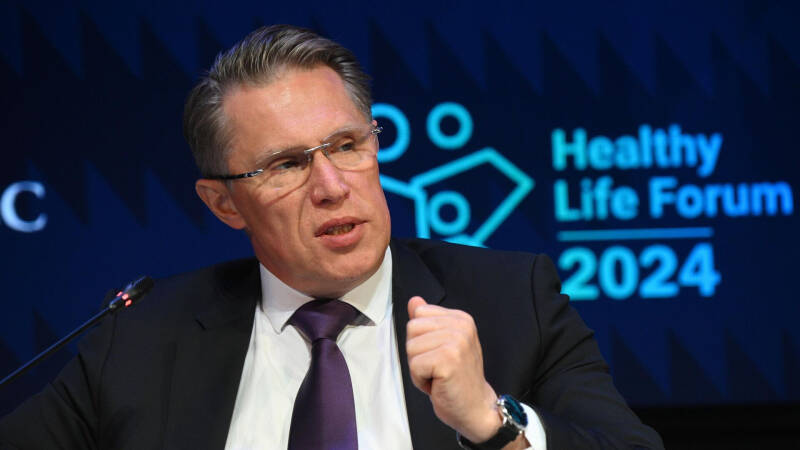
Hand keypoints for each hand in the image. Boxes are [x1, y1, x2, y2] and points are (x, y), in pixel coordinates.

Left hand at [406, 296, 501, 442]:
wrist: (476, 407)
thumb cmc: (457, 379)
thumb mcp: (443, 344)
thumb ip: (428, 321)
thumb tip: (414, 301)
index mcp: (460, 318)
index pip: (419, 314)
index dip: (420, 338)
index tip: (438, 353)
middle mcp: (461, 326)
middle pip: (412, 329)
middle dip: (417, 353)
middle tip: (437, 367)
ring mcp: (456, 342)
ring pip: (411, 348)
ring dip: (418, 368)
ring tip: (438, 376)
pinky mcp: (449, 360)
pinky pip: (415, 366)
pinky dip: (420, 380)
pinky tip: (438, 384)